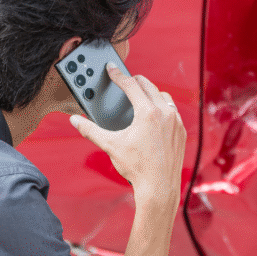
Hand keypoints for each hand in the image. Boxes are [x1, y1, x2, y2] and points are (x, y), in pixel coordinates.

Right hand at [69, 64, 185, 199]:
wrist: (159, 187)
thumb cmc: (137, 167)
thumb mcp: (111, 146)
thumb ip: (91, 130)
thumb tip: (75, 121)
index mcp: (147, 112)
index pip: (131, 85)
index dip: (118, 75)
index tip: (112, 68)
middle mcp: (165, 113)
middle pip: (149, 86)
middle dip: (135, 80)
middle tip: (125, 79)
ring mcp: (176, 122)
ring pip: (163, 96)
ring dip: (151, 92)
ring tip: (141, 95)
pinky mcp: (181, 131)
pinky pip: (173, 111)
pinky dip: (163, 107)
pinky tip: (155, 114)